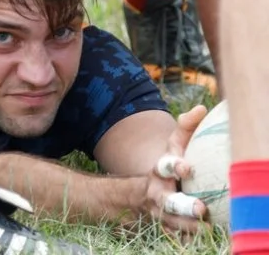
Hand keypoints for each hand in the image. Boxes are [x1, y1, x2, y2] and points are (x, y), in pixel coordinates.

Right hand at [142, 106, 208, 235]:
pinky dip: (184, 239)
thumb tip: (201, 109)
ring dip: (187, 227)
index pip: (164, 167)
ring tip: (206, 228)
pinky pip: (174, 236)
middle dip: (183, 205)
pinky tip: (199, 241)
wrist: (143, 193)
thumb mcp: (174, 145)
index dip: (174, 166)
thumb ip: (186, 127)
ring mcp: (159, 212)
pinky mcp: (165, 227)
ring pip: (171, 222)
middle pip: (167, 201)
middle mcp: (156, 193)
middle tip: (200, 208)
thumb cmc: (170, 165)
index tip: (187, 168)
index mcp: (159, 172)